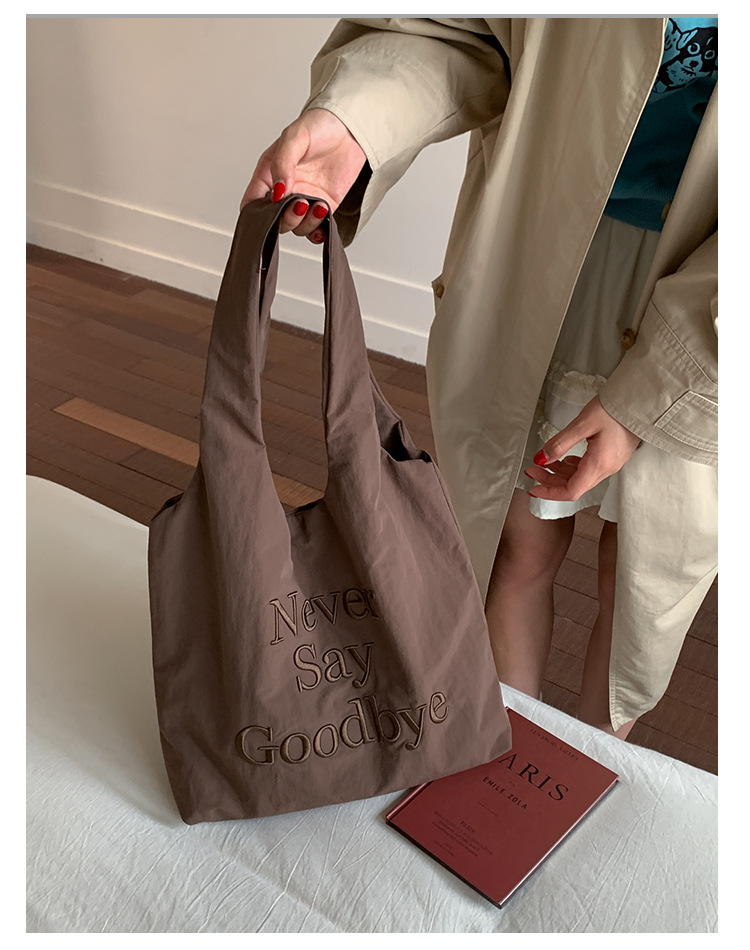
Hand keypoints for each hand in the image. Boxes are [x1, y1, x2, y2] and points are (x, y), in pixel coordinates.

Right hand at [241, 108, 366, 243]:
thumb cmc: (319, 126)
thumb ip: (282, 164)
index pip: (252, 203)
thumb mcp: (295, 137)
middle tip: (301, 203)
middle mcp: (285, 191)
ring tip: (319, 204)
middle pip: (275, 221)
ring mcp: (304, 200)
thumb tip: (277, 192)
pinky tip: (323, 218)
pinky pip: (316, 229)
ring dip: (307, 223)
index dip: (256, 214)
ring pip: (297, 228)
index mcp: (269, 174)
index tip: (271, 209)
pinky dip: (319, 232)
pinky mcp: (323, 206)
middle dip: (287, 218)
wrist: (350, 128)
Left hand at [524, 396, 640, 501]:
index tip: (532, 488)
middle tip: (532, 469)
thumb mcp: (582, 424)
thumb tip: (541, 459)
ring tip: (543, 462)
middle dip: (550, 481)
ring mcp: (611, 464)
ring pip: (580, 478)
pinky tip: (563, 459)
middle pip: (574, 486)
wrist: (642, 401)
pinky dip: (572, 467)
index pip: (571, 491)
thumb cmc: (615, 409)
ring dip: (559, 473)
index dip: (549, 492)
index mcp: (599, 464)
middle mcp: (607, 469)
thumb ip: (560, 443)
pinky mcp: (612, 457)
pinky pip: (588, 469)